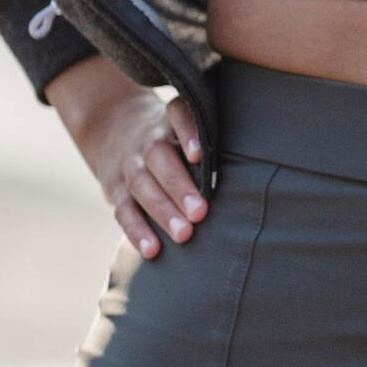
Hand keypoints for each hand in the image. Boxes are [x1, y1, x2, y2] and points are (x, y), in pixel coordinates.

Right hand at [47, 56, 208, 257]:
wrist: (115, 128)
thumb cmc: (172, 138)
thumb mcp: (183, 127)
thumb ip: (209, 142)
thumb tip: (251, 174)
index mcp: (170, 122)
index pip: (178, 116)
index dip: (188, 133)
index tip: (199, 155)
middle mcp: (148, 140)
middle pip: (159, 158)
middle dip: (179, 187)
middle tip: (200, 212)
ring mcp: (129, 164)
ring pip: (141, 186)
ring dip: (162, 212)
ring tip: (184, 235)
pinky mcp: (115, 188)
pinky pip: (123, 210)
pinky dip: (136, 231)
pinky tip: (152, 250)